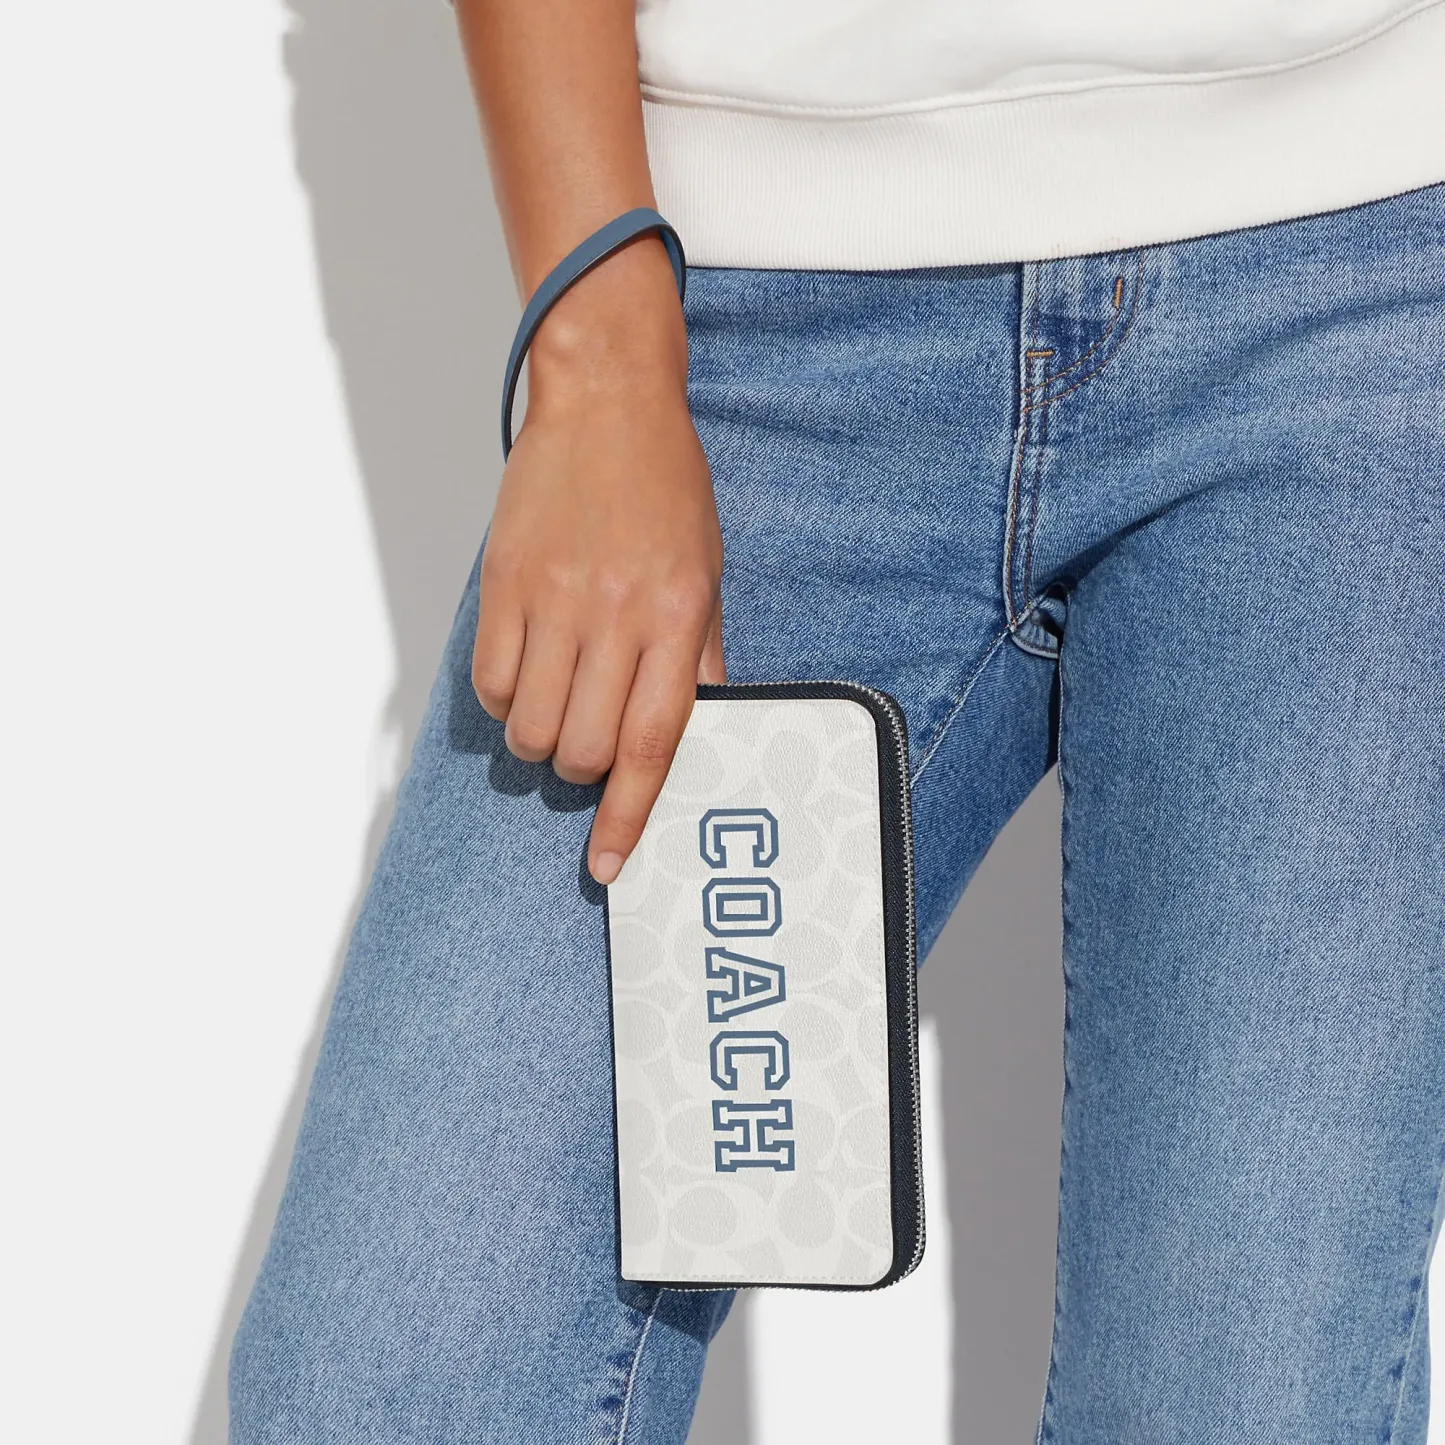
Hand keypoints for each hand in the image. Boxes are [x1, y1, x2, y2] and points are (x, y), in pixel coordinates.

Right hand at [472, 238, 725, 884]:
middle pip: (581, 748)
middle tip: (593, 738)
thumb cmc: (664, 487)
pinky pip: (489, 683)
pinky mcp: (502, 583)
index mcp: (676, 617)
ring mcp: (553, 599)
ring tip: (559, 700)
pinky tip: (525, 671)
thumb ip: (702, 655)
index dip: (629, 816)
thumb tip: (702, 730)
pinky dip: (505, 700)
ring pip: (530, 727)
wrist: (605, 402)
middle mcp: (615, 615)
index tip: (610, 865)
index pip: (651, 744)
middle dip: (583, 770)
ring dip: (542, 737)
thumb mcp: (710, 571)